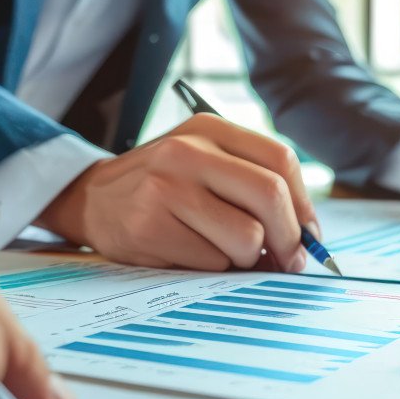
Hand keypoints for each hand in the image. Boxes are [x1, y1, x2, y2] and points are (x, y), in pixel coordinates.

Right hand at [40, 113, 318, 271]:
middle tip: (287, 260)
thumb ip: (253, 185)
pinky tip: (190, 255)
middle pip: (269, 196)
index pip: (280, 160)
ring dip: (246, 259)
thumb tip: (307, 239)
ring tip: (223, 253)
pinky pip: (212, 263)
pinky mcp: (149, 228)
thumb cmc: (164, 186)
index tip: (308, 236)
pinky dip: (214, 270)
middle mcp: (186, 152)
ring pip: (246, 238)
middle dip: (289, 238)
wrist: (92, 198)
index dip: (304, 206)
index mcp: (208, 129)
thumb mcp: (204, 162)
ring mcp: (164, 189)